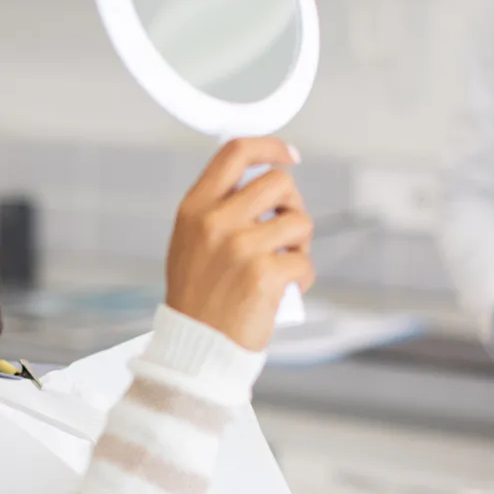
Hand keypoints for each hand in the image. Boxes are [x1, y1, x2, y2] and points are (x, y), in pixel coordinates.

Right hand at [165, 138, 313, 351]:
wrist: (196, 347)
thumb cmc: (197, 298)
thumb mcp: (189, 243)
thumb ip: (217, 209)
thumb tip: (263, 181)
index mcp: (194, 209)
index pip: (235, 153)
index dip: (269, 147)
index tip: (288, 155)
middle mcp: (215, 222)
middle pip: (279, 182)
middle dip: (292, 204)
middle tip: (287, 231)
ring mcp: (241, 247)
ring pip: (300, 222)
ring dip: (300, 244)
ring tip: (282, 264)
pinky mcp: (265, 274)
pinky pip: (304, 262)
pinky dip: (302, 277)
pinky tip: (284, 291)